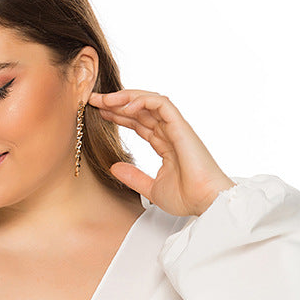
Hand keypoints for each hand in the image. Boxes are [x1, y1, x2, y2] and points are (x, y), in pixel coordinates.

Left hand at [88, 89, 235, 217]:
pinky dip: (143, 101)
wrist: (206, 202)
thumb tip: (113, 168)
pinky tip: (126, 106)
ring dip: (126, 97)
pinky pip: (161, 104)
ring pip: (149, 101)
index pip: (139, 122)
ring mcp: (176, 128)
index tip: (99, 113)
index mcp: (165, 144)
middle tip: (93, 99)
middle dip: (116, 102)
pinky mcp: (181, 127)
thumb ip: (134, 177)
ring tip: (105, 99)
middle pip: (141, 109)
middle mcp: (170, 132)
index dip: (119, 115)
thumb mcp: (151, 189)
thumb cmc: (187, 198)